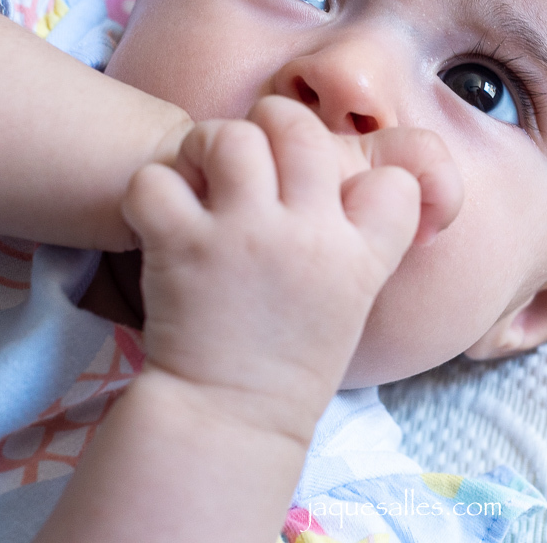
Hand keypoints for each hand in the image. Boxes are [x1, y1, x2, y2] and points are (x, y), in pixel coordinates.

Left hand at [119, 95, 461, 435]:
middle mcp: (309, 236)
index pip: (393, 181)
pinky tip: (162, 212)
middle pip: (299, 129)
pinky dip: (153, 188)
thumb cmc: (292, 360)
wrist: (230, 418)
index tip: (333, 194)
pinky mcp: (182, 247)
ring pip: (231, 136)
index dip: (366, 177)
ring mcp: (244, 237)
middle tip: (253, 157)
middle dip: (273, 128)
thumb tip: (363, 182)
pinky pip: (158, 177)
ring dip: (210, 145)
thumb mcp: (352, 300)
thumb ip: (360, 240)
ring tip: (204, 174)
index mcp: (360, 255)